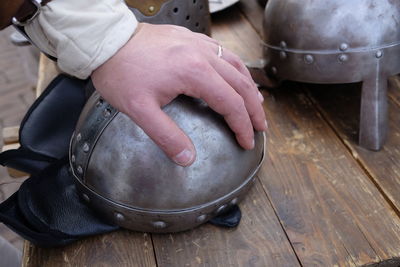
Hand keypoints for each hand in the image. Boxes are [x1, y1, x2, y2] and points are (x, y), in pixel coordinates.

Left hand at [91, 23, 266, 165]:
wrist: (108, 41)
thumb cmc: (121, 72)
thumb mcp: (140, 110)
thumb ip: (166, 136)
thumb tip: (187, 157)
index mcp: (194, 73)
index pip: (231, 103)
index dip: (242, 125)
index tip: (247, 140)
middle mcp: (202, 55)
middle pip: (241, 84)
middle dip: (254, 109)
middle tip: (261, 126)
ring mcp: (198, 44)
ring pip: (236, 65)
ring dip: (250, 87)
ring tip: (258, 104)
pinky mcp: (191, 39)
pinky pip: (223, 52)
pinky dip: (236, 68)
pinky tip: (237, 75)